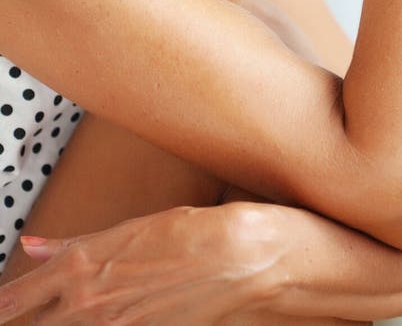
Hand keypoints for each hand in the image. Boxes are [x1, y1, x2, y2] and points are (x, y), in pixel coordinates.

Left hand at [0, 204, 277, 324]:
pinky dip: (99, 325)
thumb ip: (74, 244)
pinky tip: (106, 315)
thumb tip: (35, 246)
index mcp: (81, 268)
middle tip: (29, 306)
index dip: (4, 304)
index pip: (17, 299)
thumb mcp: (126, 229)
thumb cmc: (187, 233)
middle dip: (31, 314)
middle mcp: (90, 306)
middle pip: (38, 325)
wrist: (236, 258)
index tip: (1, 304)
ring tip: (74, 307)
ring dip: (64, 320)